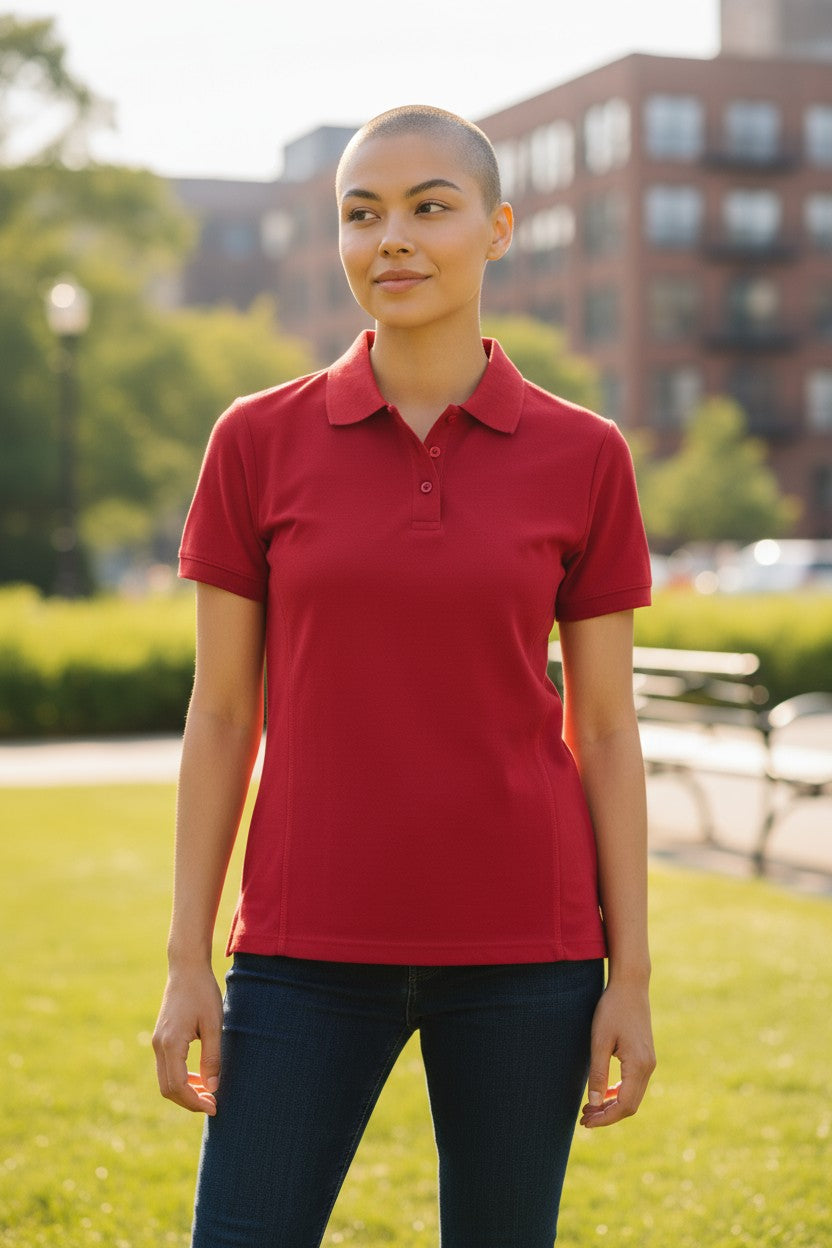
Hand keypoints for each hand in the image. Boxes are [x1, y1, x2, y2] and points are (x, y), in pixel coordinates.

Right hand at [152, 964, 222, 1114]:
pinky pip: (167, 1068)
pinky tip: (199, 1078)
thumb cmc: (203, 993)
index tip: (214, 1107)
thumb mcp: (213, 1024)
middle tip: (213, 1105)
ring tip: (208, 1094)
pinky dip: (180, 1079)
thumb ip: (212, 1057)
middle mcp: (159, 1046)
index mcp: (171, 1044)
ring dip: (185, 1091)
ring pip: (165, 1080)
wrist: (186, 968)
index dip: (195, 1102)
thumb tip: (212, 1088)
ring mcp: (157, 1042)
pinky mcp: (160, 1038)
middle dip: (189, 1102)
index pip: (178, 1086)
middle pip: (168, 1088)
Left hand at [580, 979, 654, 1128]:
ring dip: (612, 1105)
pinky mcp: (645, 1056)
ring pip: (633, 1096)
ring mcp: (649, 1062)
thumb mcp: (600, 1040)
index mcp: (639, 1065)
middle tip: (584, 1119)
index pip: (624, 1106)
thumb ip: (598, 1073)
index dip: (605, 1118)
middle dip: (607, 1115)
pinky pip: (634, 1084)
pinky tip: (603, 1092)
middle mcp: (648, 1067)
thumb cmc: (612, 1009)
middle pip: (630, 1105)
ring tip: (589, 1108)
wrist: (631, 986)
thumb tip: (594, 1103)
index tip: (585, 1122)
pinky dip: (618, 1093)